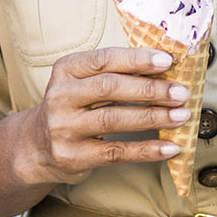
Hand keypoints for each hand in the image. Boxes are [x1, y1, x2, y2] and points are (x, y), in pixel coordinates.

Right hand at [15, 47, 189, 187]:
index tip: (167, 61)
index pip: (103, 59)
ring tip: (181, 116)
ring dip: (152, 117)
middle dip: (149, 89)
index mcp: (66, 70)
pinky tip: (169, 147)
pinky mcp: (73, 156)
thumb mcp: (82, 83)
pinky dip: (146, 150)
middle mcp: (60, 96)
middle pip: (109, 88)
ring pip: (113, 119)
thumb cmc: (73, 107)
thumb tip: (165, 68)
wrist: (36, 146)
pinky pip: (115, 152)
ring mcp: (64, 128)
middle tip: (180, 92)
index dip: (136, 59)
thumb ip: (115, 74)